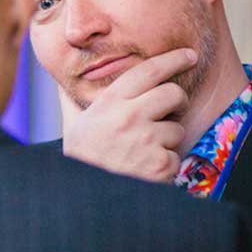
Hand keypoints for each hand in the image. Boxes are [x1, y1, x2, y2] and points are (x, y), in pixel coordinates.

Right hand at [61, 48, 195, 182]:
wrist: (81, 196)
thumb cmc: (81, 159)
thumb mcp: (75, 124)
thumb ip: (77, 101)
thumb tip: (63, 82)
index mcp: (110, 102)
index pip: (149, 70)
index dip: (173, 59)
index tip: (189, 55)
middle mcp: (129, 116)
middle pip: (173, 93)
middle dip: (176, 102)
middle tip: (168, 112)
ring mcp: (146, 140)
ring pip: (177, 129)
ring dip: (166, 140)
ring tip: (143, 152)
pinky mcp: (160, 164)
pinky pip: (176, 157)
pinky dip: (165, 165)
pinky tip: (145, 170)